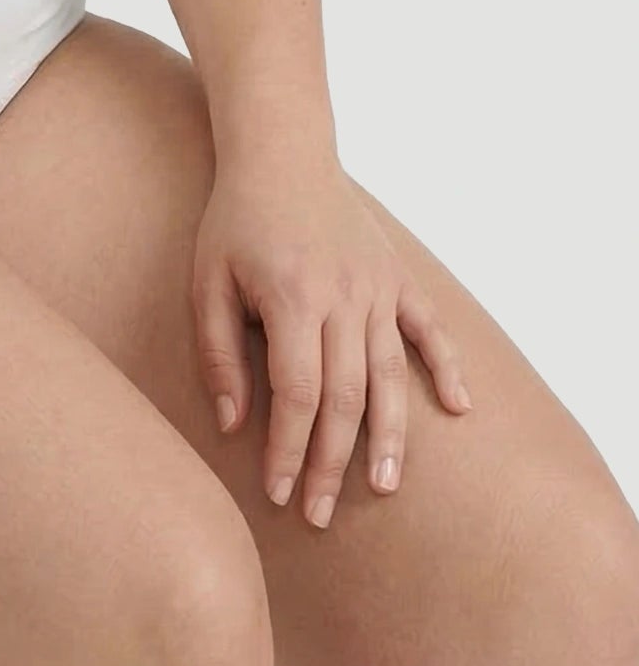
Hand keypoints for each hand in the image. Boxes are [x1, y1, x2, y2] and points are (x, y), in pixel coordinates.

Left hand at [192, 154, 472, 527]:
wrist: (281, 153)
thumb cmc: (236, 220)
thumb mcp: (207, 280)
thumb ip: (219, 353)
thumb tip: (234, 425)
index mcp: (293, 297)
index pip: (296, 394)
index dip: (287, 449)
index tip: (278, 494)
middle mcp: (344, 297)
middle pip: (345, 398)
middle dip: (331, 462)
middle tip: (319, 512)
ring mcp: (378, 287)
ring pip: (390, 376)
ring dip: (388, 436)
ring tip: (383, 486)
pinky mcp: (398, 277)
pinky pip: (430, 328)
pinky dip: (447, 368)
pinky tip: (458, 409)